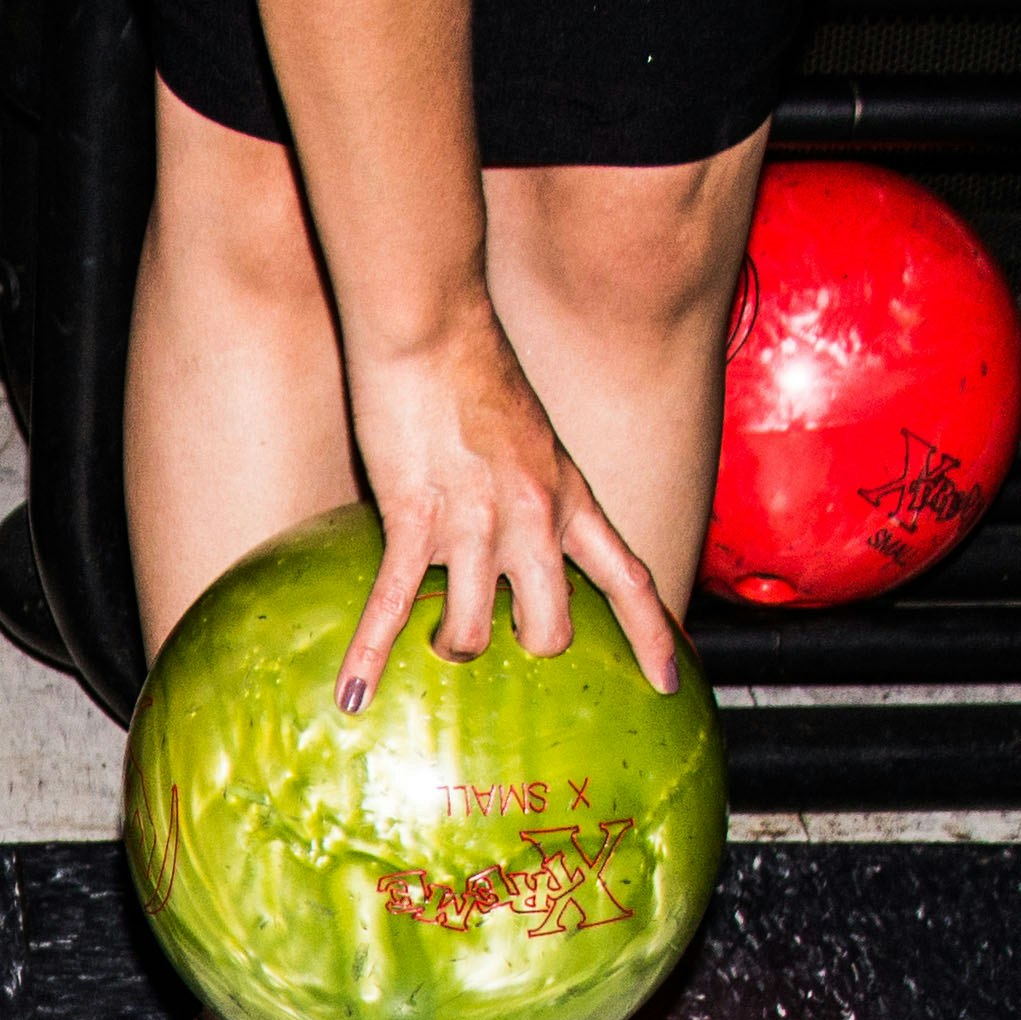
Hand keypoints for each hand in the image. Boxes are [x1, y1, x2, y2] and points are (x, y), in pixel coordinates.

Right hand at [330, 316, 680, 710]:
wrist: (433, 325)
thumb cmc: (474, 371)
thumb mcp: (533, 438)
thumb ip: (535, 492)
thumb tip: (517, 534)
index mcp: (570, 497)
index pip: (629, 580)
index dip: (652, 638)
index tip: (668, 684)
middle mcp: (534, 519)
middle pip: (550, 629)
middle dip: (523, 647)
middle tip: (499, 636)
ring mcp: (475, 523)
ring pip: (473, 633)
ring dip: (452, 647)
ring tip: (431, 639)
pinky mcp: (415, 517)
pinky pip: (391, 605)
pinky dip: (370, 655)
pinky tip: (353, 694)